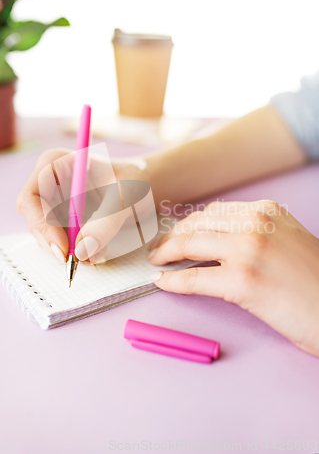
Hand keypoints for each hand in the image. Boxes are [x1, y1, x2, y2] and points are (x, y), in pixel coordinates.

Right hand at [16, 148, 150, 262]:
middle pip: (34, 220)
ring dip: (67, 250)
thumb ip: (106, 221)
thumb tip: (82, 250)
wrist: (147, 183)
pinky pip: (60, 242)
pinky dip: (75, 251)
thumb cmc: (136, 178)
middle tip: (78, 260)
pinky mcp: (63, 220)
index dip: (41, 223)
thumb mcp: (127, 197)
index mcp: (56, 164)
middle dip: (54, 243)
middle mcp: (50, 183)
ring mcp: (54, 202)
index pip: (31, 197)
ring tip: (96, 254)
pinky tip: (96, 251)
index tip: (63, 246)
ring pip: (46, 236)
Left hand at [149, 200, 318, 356]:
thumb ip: (252, 233)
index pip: (212, 212)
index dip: (187, 225)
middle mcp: (255, 223)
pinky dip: (172, 280)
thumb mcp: (286, 240)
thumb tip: (211, 242)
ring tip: (156, 262)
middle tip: (159, 249)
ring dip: (166, 254)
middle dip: (172, 237)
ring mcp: (247, 250)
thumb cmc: (314, 281)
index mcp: (266, 210)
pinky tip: (162, 283)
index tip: (175, 234)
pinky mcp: (242, 281)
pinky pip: (192, 278)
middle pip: (196, 225)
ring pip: (189, 245)